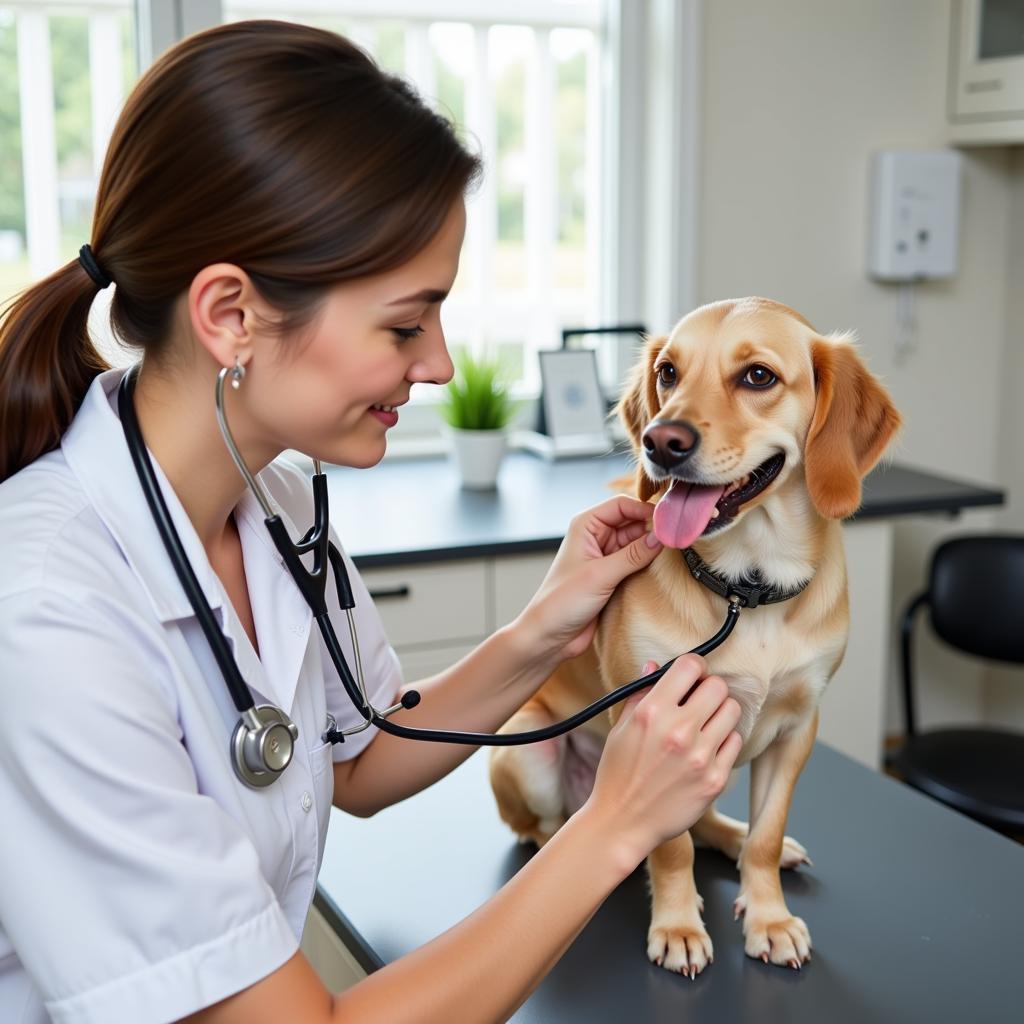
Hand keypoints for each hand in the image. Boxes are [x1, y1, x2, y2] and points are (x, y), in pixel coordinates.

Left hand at [516, 494, 662, 662]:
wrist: (550, 636)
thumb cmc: (561, 602)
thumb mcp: (601, 575)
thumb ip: (634, 555)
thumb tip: (661, 538)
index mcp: (586, 525)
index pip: (622, 505)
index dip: (645, 510)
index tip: (668, 522)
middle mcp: (595, 536)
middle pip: (632, 522)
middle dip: (652, 529)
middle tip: (675, 539)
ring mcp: (605, 556)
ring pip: (637, 542)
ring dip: (652, 548)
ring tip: (672, 554)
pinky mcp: (612, 575)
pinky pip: (636, 562)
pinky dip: (649, 564)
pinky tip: (661, 569)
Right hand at [583, 655, 742, 867]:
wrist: (623, 822)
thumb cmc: (618, 773)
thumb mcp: (621, 728)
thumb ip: (640, 694)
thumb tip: (654, 666)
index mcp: (652, 712)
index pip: (691, 665)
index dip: (692, 667)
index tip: (690, 677)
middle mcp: (679, 730)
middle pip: (718, 686)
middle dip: (708, 689)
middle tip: (699, 702)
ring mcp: (700, 756)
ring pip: (732, 710)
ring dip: (719, 713)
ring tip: (704, 725)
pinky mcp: (715, 779)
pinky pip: (735, 742)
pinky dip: (723, 741)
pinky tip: (706, 749)